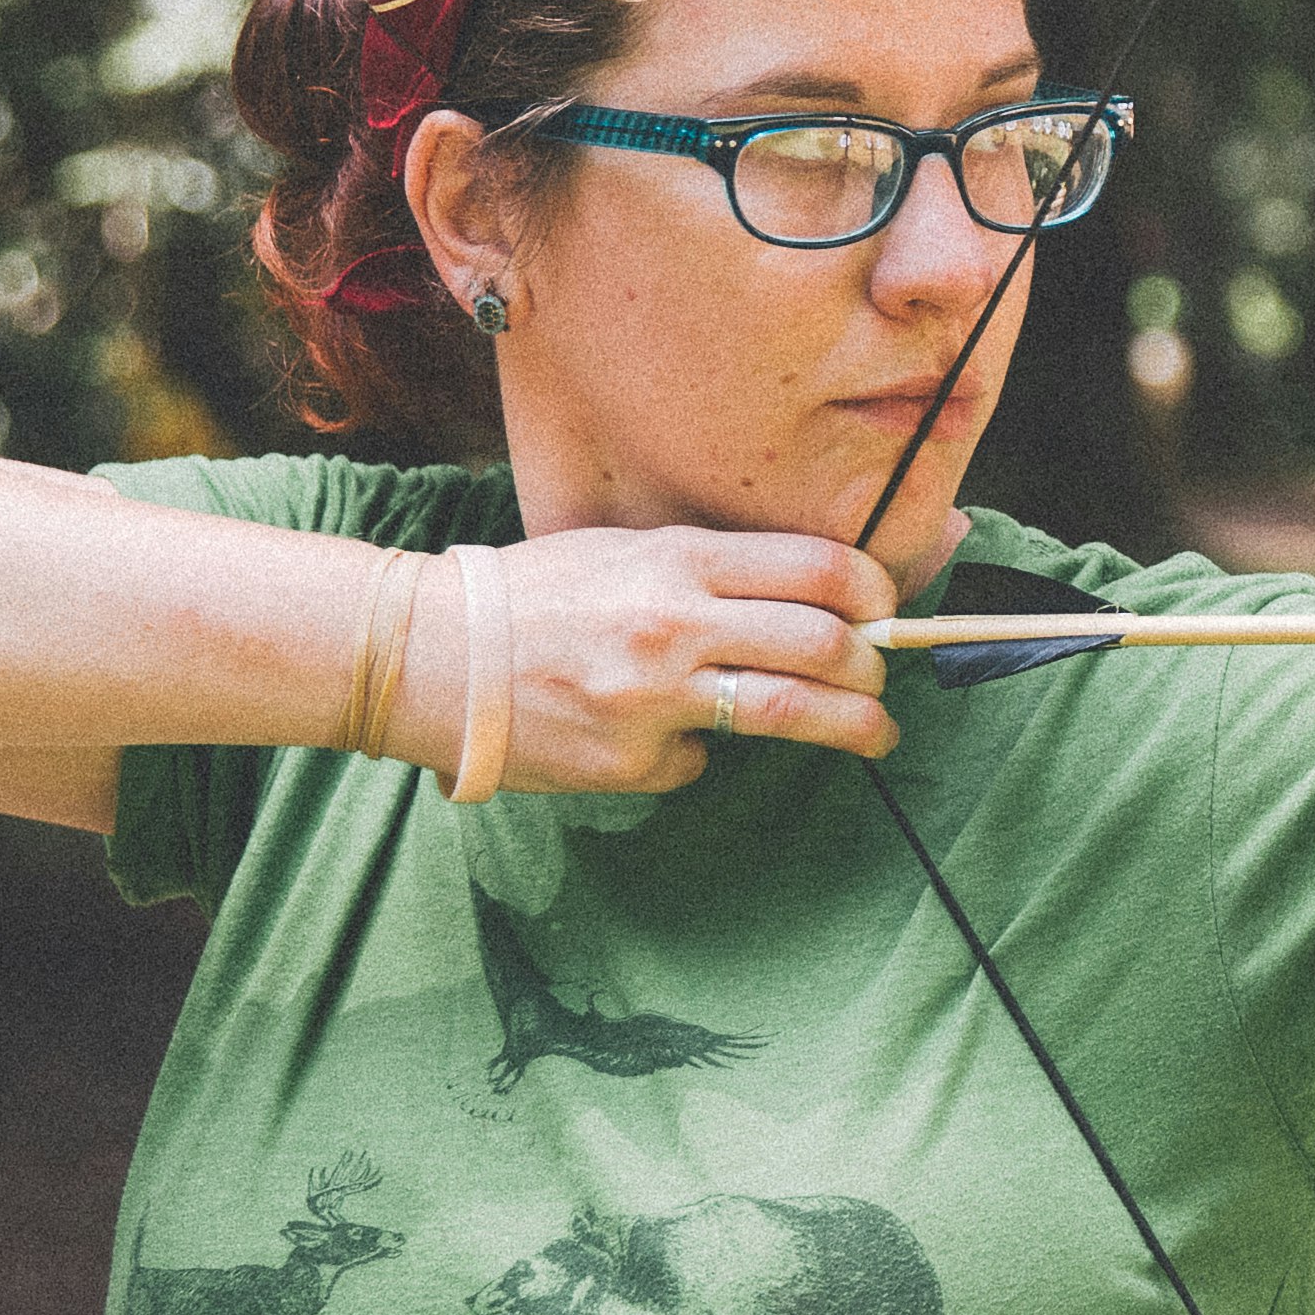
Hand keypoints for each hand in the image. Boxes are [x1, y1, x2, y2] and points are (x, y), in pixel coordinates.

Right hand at [445, 525, 899, 789]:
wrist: (429, 654)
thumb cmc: (534, 596)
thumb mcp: (627, 552)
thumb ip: (716, 573)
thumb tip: (816, 600)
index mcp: (678, 560)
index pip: (820, 570)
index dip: (875, 595)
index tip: (885, 613)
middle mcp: (675, 626)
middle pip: (826, 647)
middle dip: (874, 668)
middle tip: (879, 680)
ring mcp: (655, 700)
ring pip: (792, 713)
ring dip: (855, 726)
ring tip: (875, 734)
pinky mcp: (632, 761)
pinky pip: (699, 760)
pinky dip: (698, 752)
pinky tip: (658, 736)